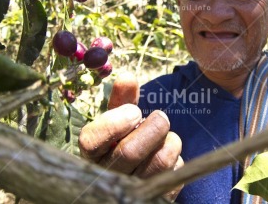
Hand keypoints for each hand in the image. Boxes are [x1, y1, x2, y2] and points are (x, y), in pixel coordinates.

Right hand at [78, 72, 183, 200]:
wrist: (131, 182)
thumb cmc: (122, 144)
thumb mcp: (118, 124)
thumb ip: (122, 101)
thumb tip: (127, 77)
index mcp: (91, 154)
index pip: (91, 140)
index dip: (116, 122)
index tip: (134, 112)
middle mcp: (106, 175)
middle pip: (129, 152)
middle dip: (153, 127)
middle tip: (161, 117)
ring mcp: (130, 191)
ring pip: (156, 164)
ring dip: (170, 142)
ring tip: (168, 135)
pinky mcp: (153, 198)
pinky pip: (172, 177)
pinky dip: (176, 160)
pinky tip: (169, 156)